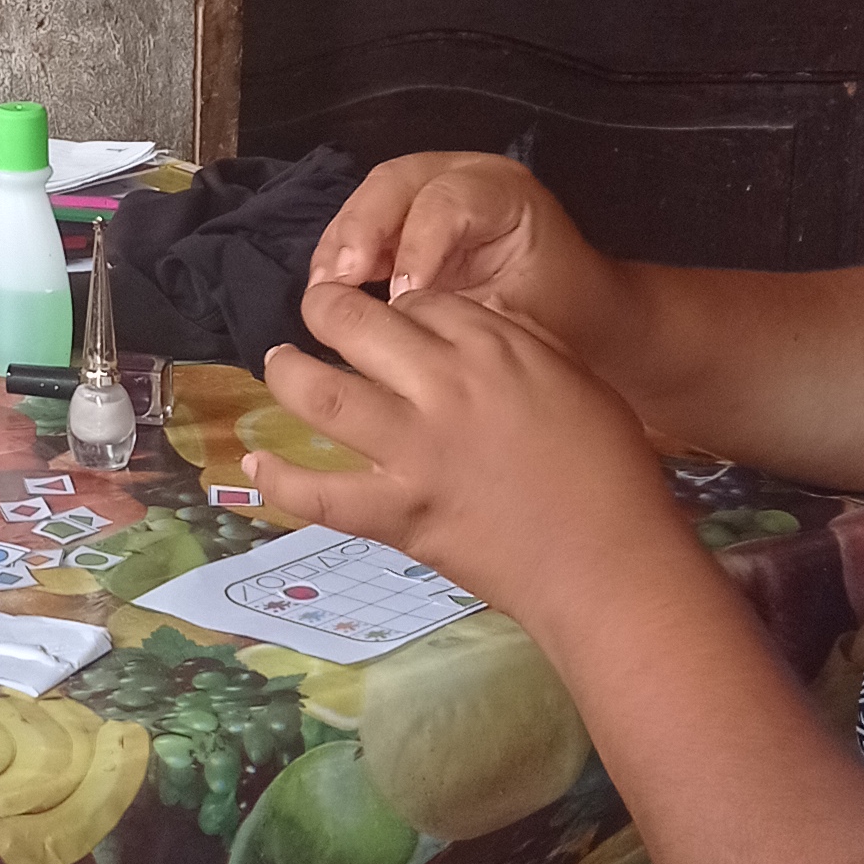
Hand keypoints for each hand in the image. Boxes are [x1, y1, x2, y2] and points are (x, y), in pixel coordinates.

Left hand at [254, 277, 695, 644]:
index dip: (397, 305)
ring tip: (277, 363)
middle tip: (314, 310)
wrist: (608, 563)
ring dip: (287, 373)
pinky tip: (255, 464)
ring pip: (321, 394)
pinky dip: (280, 480)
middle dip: (323, 307)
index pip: (419, 301)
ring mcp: (415, 452)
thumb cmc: (608, 471)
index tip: (391, 320)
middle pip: (356, 325)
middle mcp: (444, 387)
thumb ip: (518, 344)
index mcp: (494, 348)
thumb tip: (470, 325)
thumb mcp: (573, 377)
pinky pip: (320, 494)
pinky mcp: (399, 514)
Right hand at [312, 152, 629, 362]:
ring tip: (322, 295)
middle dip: (361, 230)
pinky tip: (326, 295)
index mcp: (505, 191)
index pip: (450, 201)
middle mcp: (460, 175)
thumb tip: (411, 335)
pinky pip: (359, 227)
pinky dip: (338, 258)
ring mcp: (424, 191)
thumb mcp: (526, 319)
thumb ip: (471, 320)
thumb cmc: (556, 315)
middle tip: (338, 285)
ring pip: (367, 199)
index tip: (402, 300)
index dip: (419, 246)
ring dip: (339, 245)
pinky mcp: (399, 219)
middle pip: (395, 183)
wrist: (576, 312)